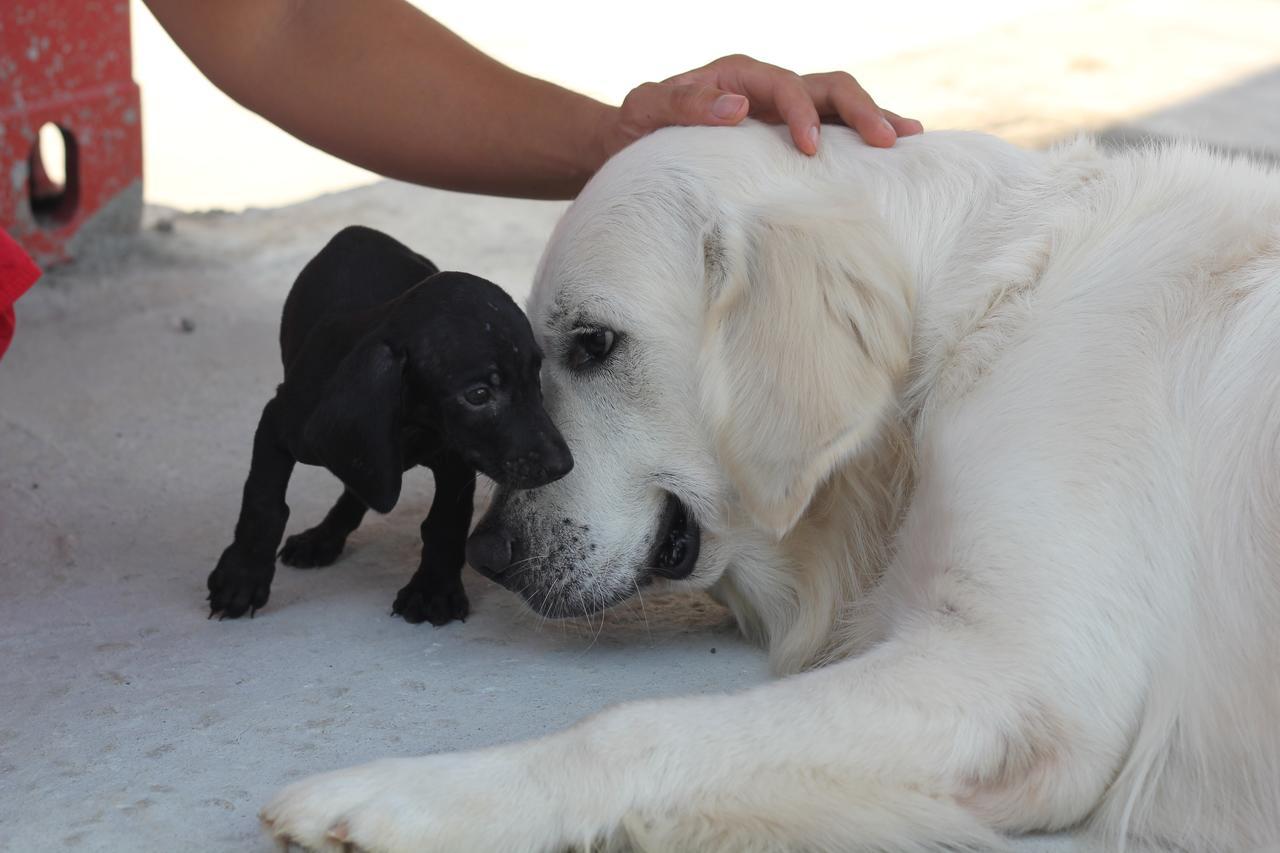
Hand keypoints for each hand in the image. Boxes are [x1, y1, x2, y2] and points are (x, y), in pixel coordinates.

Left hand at [600, 53, 922, 160]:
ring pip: (839, 105)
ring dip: (874, 119)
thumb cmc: (636, 127)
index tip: (808, 150)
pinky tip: (889, 158)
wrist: (631, 142)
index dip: (801, 114)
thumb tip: (737, 109)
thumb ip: (682, 106)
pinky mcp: (785, 137)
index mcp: (738, 77)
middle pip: (828, 87)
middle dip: (861, 111)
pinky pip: (831, 133)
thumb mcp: (645, 111)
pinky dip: (859, 142)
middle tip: (888, 141)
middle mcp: (767, 89)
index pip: (785, 86)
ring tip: (909, 139)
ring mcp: (781, 112)